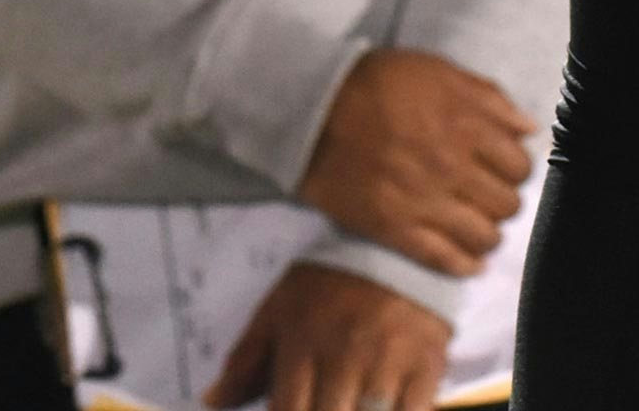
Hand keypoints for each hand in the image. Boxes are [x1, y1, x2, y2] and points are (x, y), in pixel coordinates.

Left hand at [204, 262, 450, 410]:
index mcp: (303, 345)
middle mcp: (344, 357)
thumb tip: (211, 403)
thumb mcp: (279, 309)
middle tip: (323, 408)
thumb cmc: (329, 283)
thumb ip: (245, 360)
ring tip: (350, 408)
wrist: (398, 243)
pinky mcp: (427, 364)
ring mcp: (389, 363)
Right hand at [297, 49, 533, 276]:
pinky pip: (443, 258)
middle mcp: (451, 167)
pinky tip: (470, 262)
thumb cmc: (378, 83)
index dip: (518, 171)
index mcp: (467, 126)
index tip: (507, 172)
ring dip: (488, 233)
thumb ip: (490, 99)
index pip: (520, 166)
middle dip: (505, 202)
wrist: (313, 110)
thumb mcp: (440, 72)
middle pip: (506, 204)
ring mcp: (423, 201)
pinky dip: (464, 264)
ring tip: (479, 226)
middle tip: (491, 198)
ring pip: (483, 236)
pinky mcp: (394, 228)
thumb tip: (530, 128)